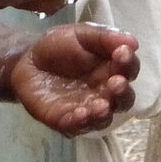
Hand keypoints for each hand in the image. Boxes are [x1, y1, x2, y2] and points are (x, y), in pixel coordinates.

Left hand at [12, 24, 138, 135]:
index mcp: (111, 70)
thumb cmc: (59, 47)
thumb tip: (133, 43)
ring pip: (104, 118)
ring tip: (101, 106)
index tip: (122, 53)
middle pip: (124, 99)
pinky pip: (77, 127)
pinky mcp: (66, 121)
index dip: (129, 63)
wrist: (27, 60)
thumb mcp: (81, 34)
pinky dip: (81, 123)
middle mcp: (104, 92)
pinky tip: (80, 113)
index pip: (129, 70)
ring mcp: (87, 109)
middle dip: (123, 93)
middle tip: (117, 83)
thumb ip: (105, 38)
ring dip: (104, 113)